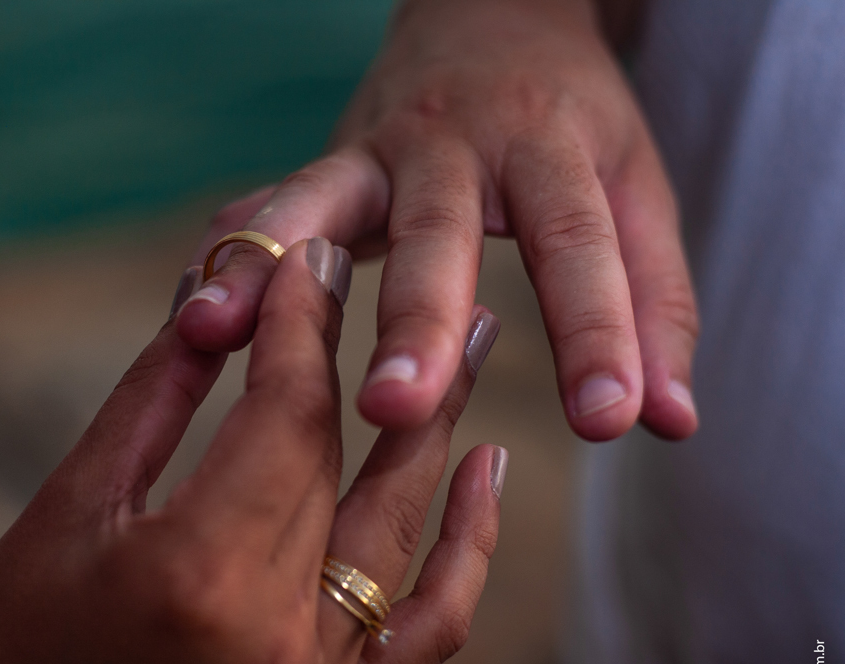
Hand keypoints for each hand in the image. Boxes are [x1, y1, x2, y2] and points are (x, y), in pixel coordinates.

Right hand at [0, 240, 504, 663]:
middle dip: (366, 355)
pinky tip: (488, 472)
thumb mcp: (68, 507)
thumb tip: (215, 299)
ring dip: (439, 429)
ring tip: (476, 342)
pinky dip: (465, 550)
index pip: (283, 417)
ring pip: (403, 533)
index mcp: (193, 577)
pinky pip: (428, 631)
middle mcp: (273, 638)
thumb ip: (156, 398)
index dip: (300, 323)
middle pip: (346, 463)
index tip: (311, 255)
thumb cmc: (6, 648)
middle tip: (407, 270)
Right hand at [175, 0, 697, 441]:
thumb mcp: (634, 193)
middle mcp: (458, 143)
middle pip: (437, 231)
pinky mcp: (326, 163)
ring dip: (271, 271)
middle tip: (394, 407)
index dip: (596, 330)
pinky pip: (268, 207)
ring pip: (321, 205)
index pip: (578, 243)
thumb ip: (653, 305)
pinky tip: (194, 314)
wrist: (493, 14)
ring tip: (218, 336)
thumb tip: (669, 424)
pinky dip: (230, 255)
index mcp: (551, 149)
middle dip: (414, 318)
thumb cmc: (570, 126)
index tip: (610, 419)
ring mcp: (377, 148)